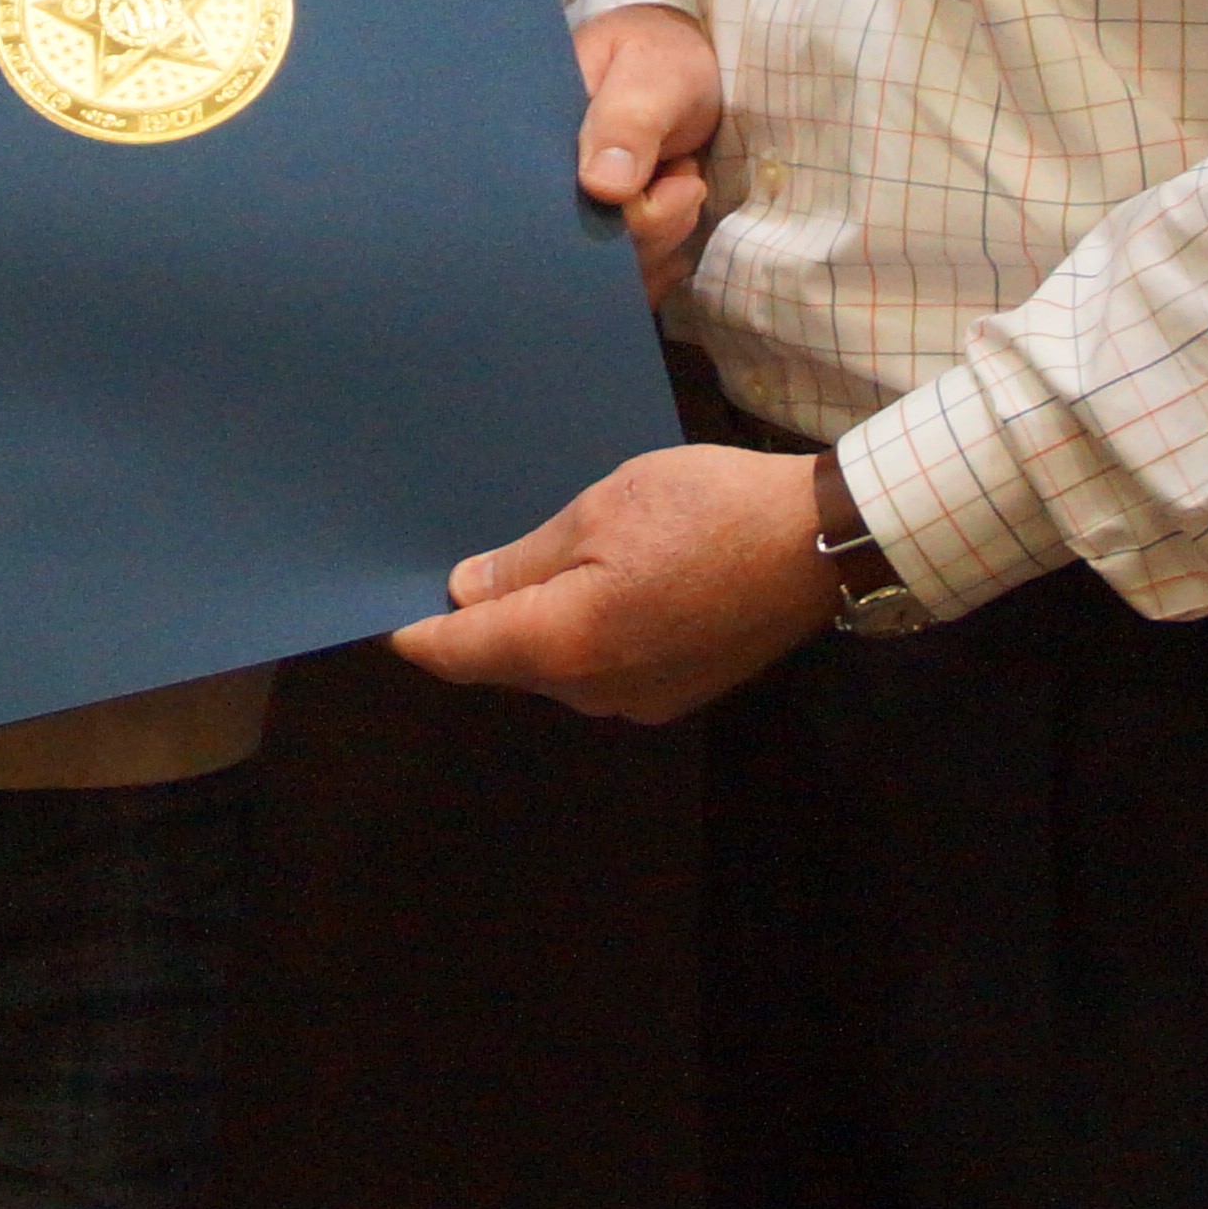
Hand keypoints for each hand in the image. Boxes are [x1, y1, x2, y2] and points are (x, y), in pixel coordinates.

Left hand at [390, 442, 840, 720]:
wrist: (821, 542)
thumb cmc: (708, 509)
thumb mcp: (604, 510)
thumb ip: (525, 561)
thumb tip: (463, 594)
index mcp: (565, 643)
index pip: (459, 653)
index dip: (417, 632)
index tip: (386, 611)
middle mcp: (596, 691)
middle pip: (508, 663)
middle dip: (480, 623)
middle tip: (458, 564)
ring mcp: (641, 699)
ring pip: (558, 667)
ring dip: (537, 626)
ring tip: (535, 564)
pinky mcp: (678, 692)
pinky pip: (604, 668)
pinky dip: (585, 634)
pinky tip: (600, 583)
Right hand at [572, 5, 722, 309]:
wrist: (683, 69)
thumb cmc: (663, 58)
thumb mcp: (653, 70)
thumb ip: (630, 119)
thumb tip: (601, 187)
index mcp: (532, 141)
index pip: (546, 207)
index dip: (611, 215)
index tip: (666, 183)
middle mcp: (544, 188)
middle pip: (580, 252)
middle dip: (648, 229)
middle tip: (685, 177)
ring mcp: (573, 218)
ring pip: (609, 273)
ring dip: (663, 239)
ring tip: (681, 177)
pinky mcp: (603, 241)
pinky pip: (626, 283)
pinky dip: (664, 262)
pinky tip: (680, 215)